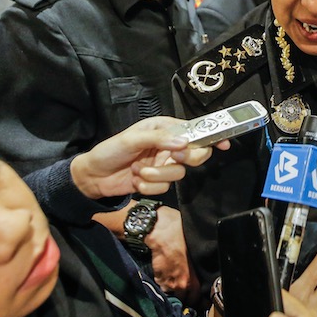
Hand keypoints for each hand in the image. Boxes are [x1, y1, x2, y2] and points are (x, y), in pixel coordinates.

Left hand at [70, 116, 226, 199]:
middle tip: (176, 158)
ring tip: (139, 172)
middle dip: (185, 159)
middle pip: (194, 154)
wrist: (93, 177)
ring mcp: (164, 165)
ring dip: (157, 175)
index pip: (193, 130)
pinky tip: (135, 180)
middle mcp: (168, 146)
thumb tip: (184, 143)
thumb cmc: (110, 151)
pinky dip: (149, 186)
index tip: (223, 143)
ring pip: (179, 174)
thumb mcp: (132, 139)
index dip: (210, 135)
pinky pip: (165, 187)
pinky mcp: (158, 182)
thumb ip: (159, 139)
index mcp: (164, 129)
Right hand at [145, 205, 198, 303]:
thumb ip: (196, 272)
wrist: (163, 234)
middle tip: (184, 291)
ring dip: (172, 291)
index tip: (196, 300)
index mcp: (192, 281)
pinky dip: (163, 282)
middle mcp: (179, 286)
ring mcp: (167, 284)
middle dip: (183, 297)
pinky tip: (166, 274)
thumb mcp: (195, 258)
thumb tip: (198, 278)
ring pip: (171, 294)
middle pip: (182, 300)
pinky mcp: (157, 278)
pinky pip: (161, 286)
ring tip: (174, 281)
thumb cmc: (181, 241)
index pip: (195, 300)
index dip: (196, 301)